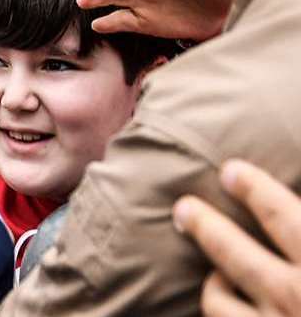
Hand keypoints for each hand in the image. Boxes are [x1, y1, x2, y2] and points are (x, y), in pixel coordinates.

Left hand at [174, 160, 300, 316]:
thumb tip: (298, 192)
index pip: (283, 217)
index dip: (255, 190)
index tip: (230, 169)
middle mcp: (296, 297)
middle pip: (237, 257)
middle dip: (206, 228)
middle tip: (183, 206)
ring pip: (219, 302)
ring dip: (213, 283)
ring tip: (215, 272)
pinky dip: (221, 314)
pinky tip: (231, 310)